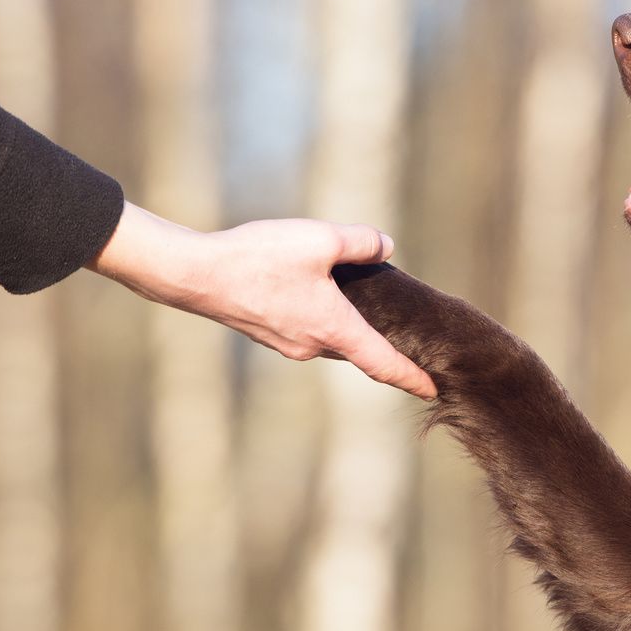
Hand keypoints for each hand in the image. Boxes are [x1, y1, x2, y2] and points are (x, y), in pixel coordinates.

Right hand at [88, 202, 436, 398]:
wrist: (195, 275)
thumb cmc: (258, 258)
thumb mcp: (319, 239)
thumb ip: (360, 243)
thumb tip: (385, 246)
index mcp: (334, 328)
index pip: (384, 363)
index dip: (413, 378)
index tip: (435, 391)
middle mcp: (313, 345)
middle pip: (361, 350)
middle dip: (385, 346)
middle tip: (412, 338)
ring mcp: (289, 344)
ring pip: (333, 339)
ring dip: (352, 328)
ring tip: (368, 307)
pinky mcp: (269, 333)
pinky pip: (310, 330)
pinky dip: (326, 319)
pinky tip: (322, 293)